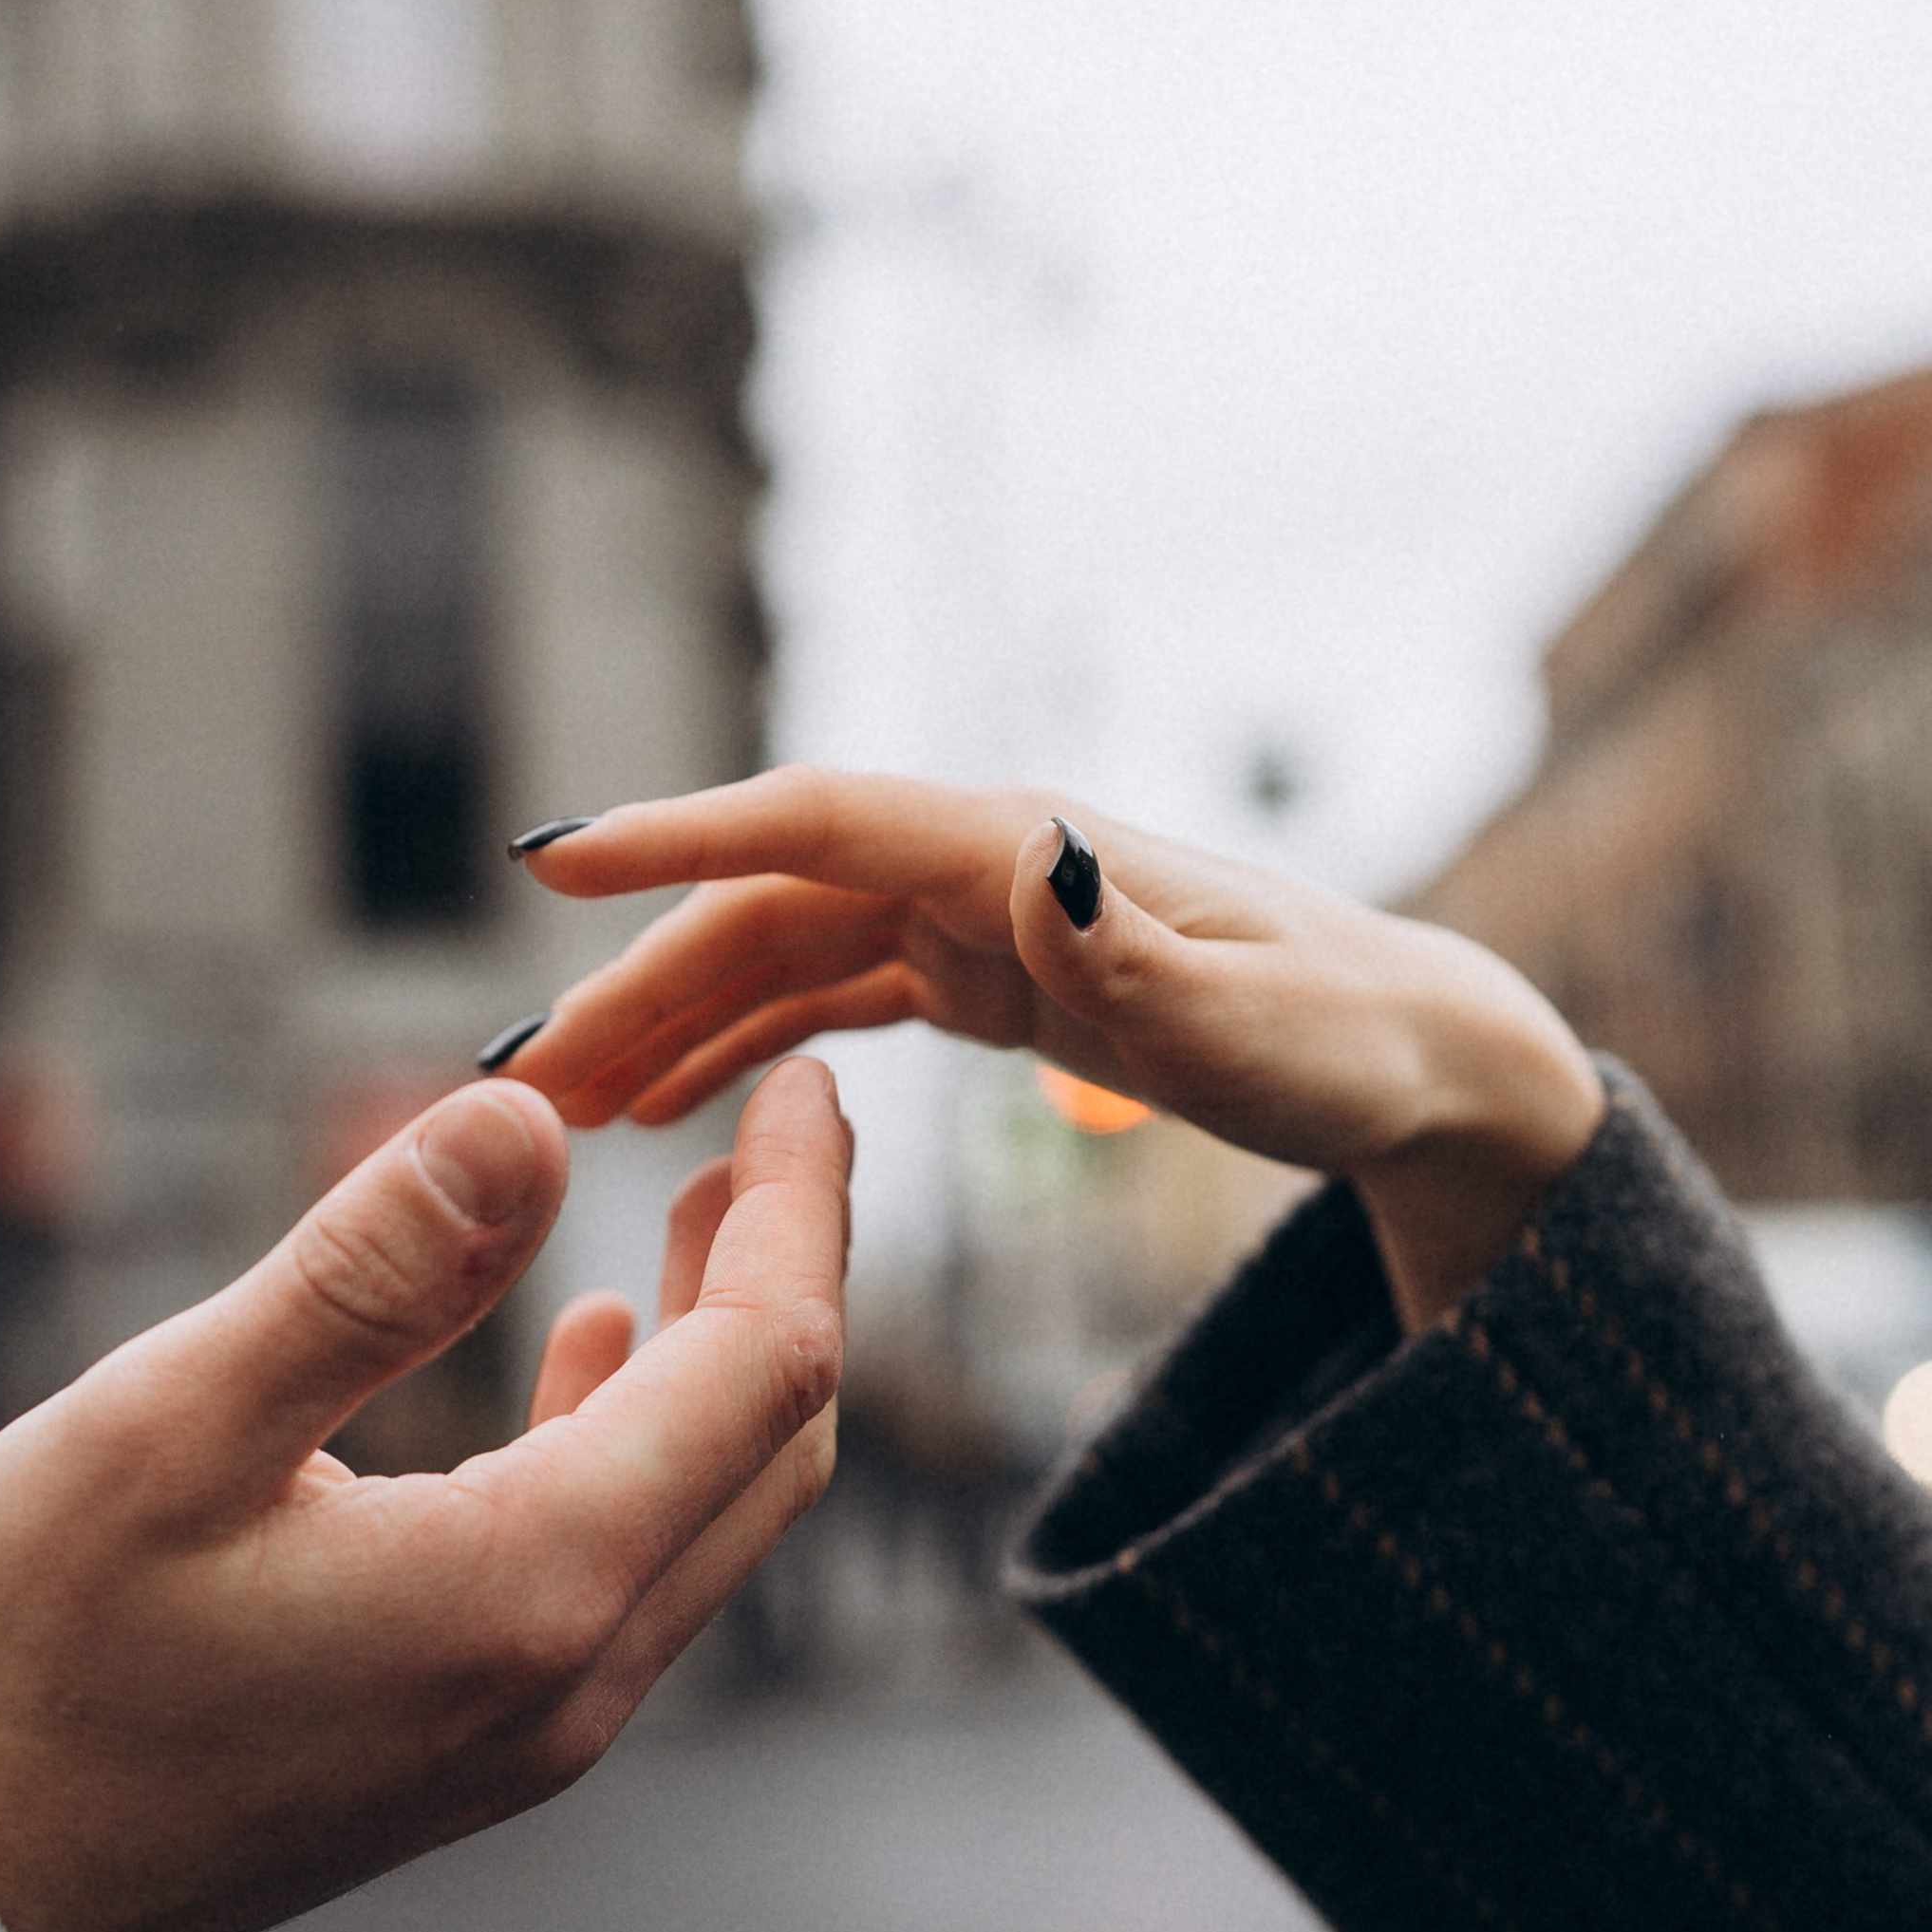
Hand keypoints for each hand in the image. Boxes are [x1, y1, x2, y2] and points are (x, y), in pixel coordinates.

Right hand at [0, 1063, 848, 1931]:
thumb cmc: (22, 1664)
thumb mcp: (174, 1423)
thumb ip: (370, 1270)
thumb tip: (532, 1121)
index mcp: (533, 1588)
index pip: (763, 1369)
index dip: (799, 1209)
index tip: (804, 1084)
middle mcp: (573, 1678)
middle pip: (772, 1448)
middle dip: (790, 1273)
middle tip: (770, 1128)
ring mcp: (532, 1730)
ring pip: (707, 1514)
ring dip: (720, 1356)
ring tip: (699, 1210)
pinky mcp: (474, 1745)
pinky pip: (624, 1570)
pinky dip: (641, 1439)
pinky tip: (585, 1350)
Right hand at [501, 770, 1602, 1334]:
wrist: (1410, 1058)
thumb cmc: (1343, 1043)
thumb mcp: (1249, 1026)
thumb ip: (1130, 959)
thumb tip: (1032, 856)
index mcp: (1025, 849)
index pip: (819, 822)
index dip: (683, 836)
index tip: (555, 863)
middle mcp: (983, 863)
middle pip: (768, 905)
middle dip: (637, 979)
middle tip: (521, 1080)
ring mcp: (977, 914)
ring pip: (781, 955)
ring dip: (668, 1019)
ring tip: (561, 1107)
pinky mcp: (984, 974)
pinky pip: (830, 1001)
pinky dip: (743, 1046)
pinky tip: (668, 1109)